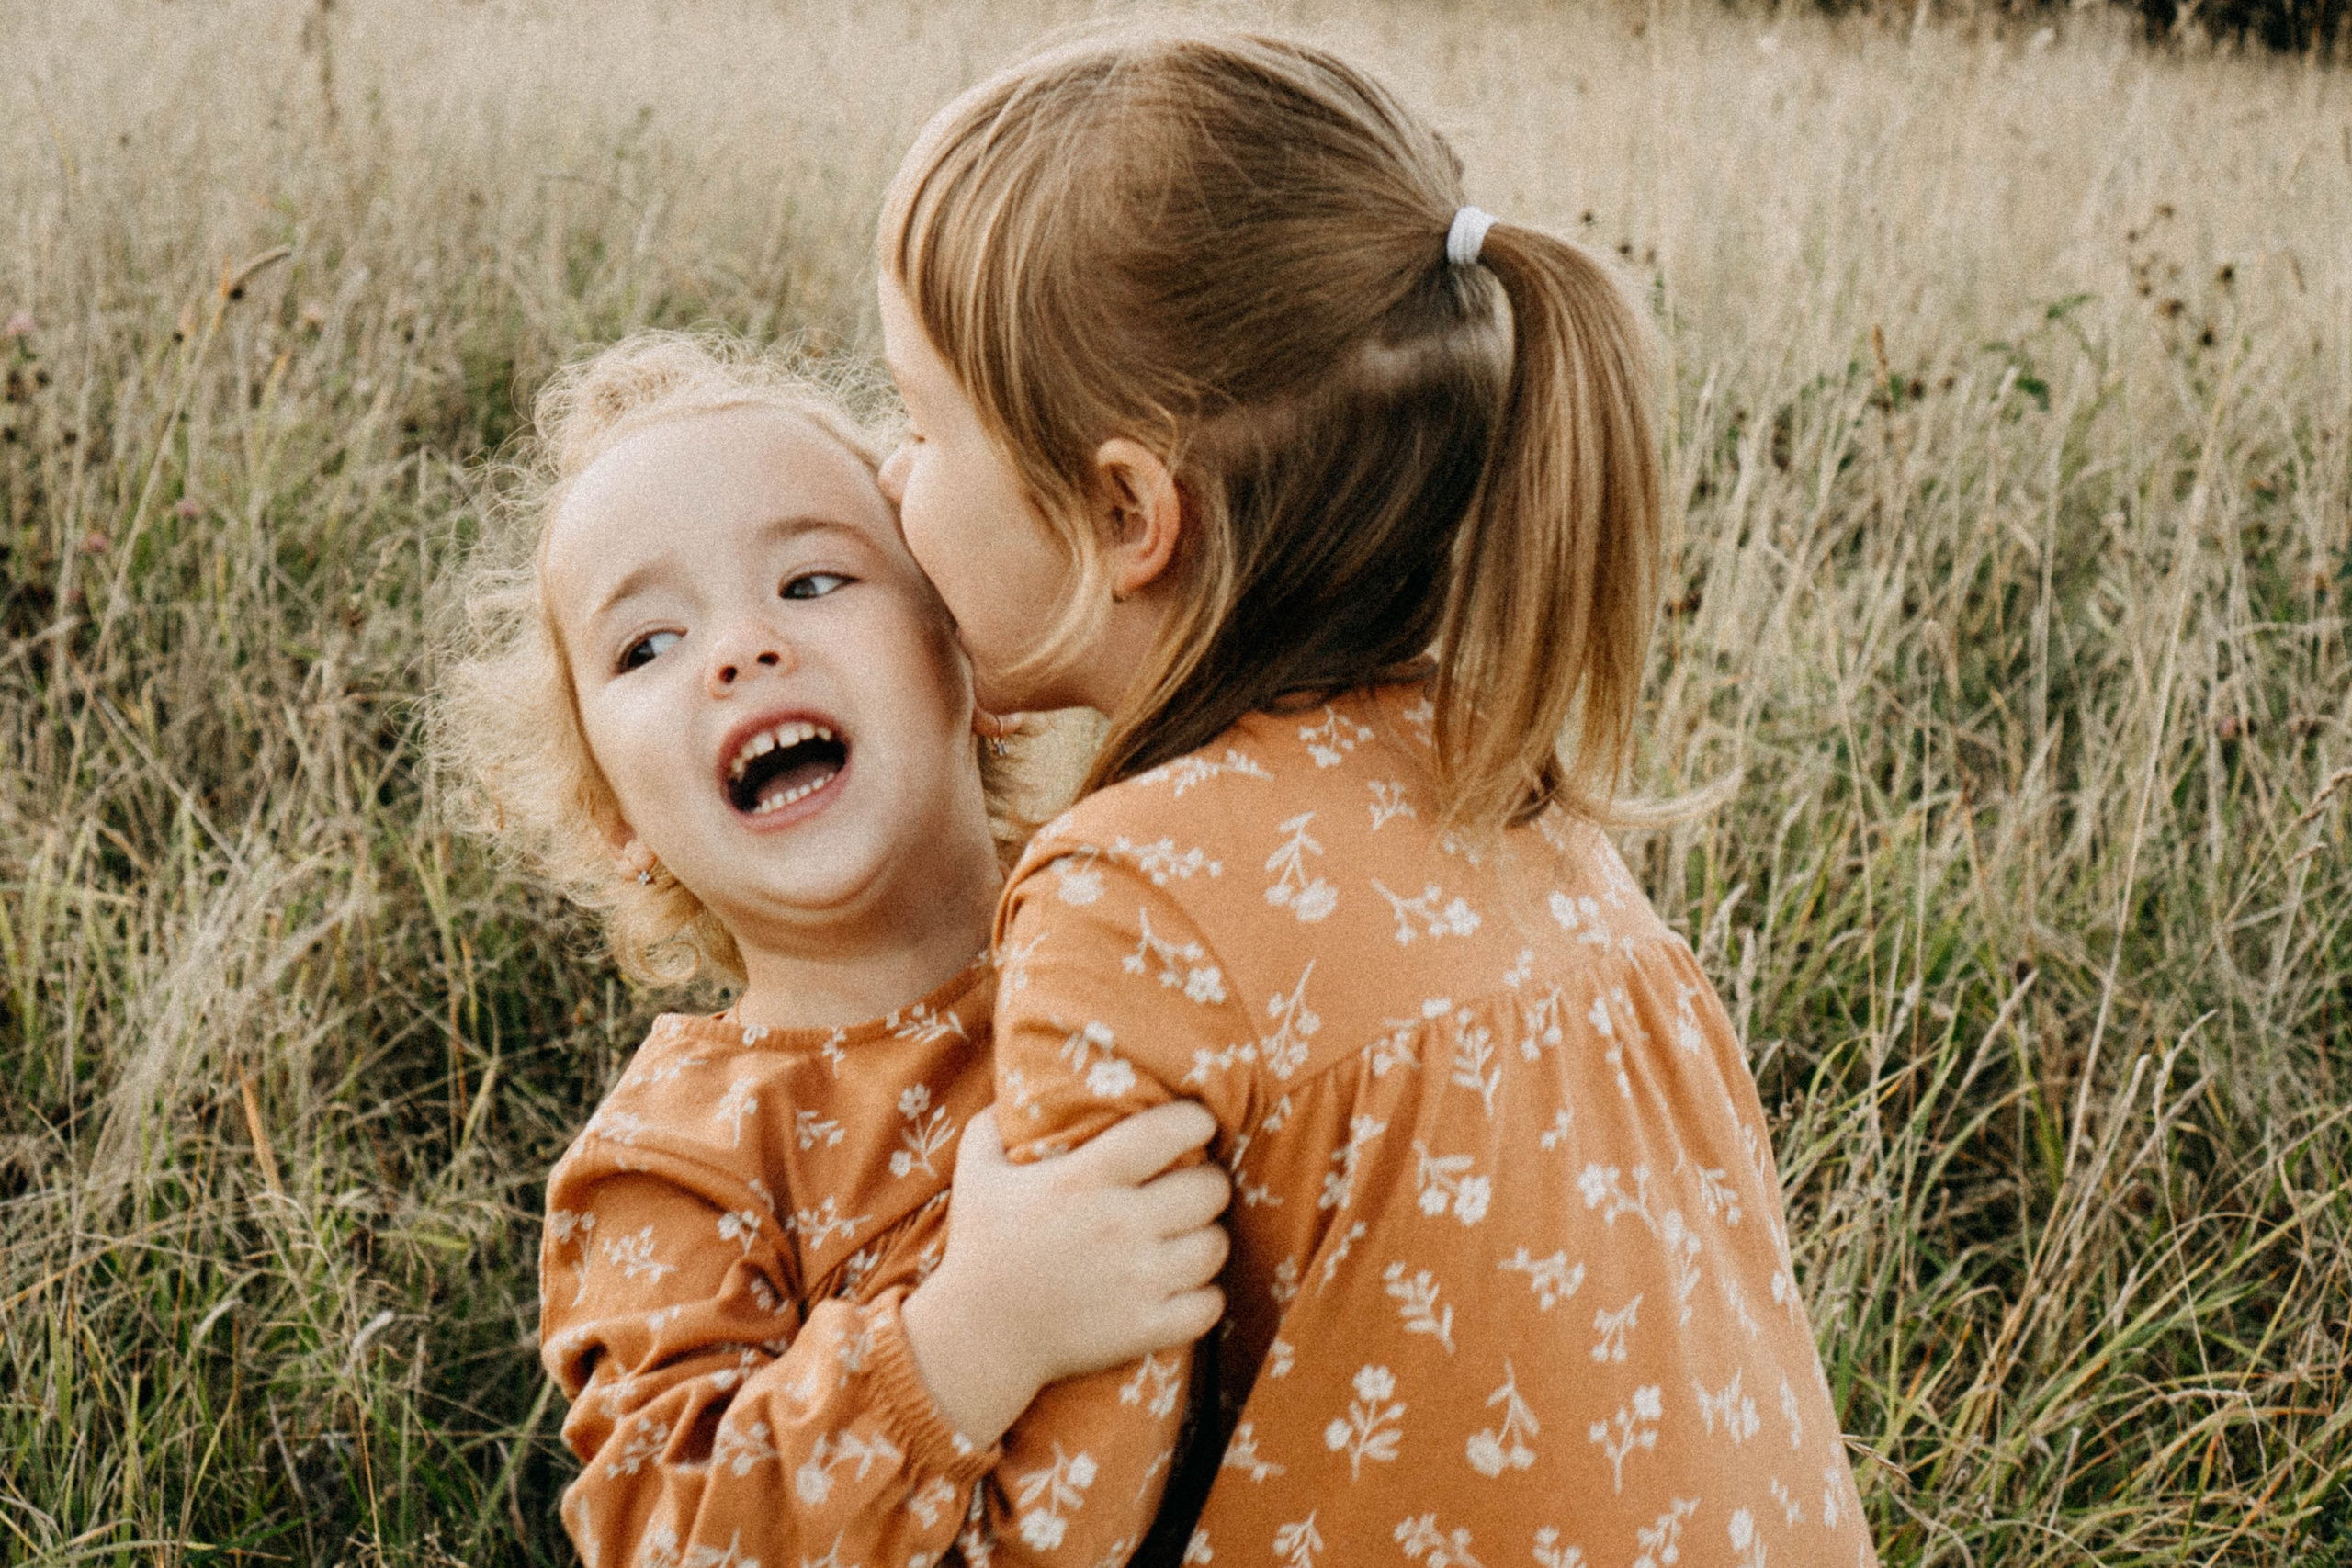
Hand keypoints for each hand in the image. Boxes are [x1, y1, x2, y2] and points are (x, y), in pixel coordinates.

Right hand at [901, 1102, 1229, 1445]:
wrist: (977, 1337)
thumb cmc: (980, 1247)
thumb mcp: (976, 1171)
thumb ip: (994, 1123)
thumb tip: (1016, 1086)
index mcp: (1086, 1179)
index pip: (1170, 1131)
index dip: (1196, 1120)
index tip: (1196, 1124)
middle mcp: (1120, 1225)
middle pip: (1210, 1189)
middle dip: (1208, 1182)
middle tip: (1191, 1186)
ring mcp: (1138, 1280)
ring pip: (1216, 1246)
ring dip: (1207, 1238)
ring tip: (1188, 1237)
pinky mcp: (1145, 1327)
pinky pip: (1210, 1305)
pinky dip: (1204, 1296)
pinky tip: (1184, 1287)